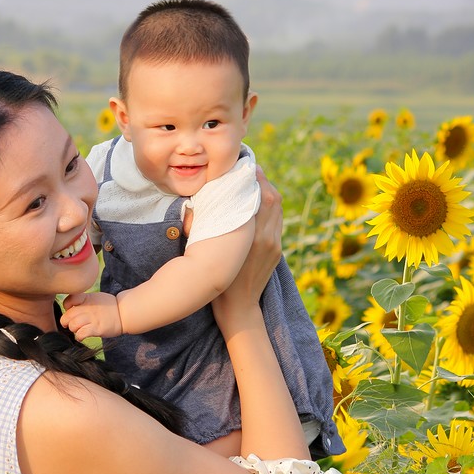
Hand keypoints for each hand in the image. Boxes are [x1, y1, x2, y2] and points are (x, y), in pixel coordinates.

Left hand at [61, 292, 123, 339]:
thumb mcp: (95, 297)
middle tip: (72, 324)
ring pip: (73, 326)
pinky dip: (79, 337)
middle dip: (67, 322)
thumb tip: (69, 307)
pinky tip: (82, 336)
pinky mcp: (97, 328)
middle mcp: (88, 308)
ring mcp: (92, 318)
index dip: (67, 307)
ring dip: (74, 330)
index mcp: (86, 298)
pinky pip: (81, 334)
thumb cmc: (109, 306)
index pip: (68, 301)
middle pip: (68, 316)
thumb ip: (82, 300)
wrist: (124, 313)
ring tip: (79, 330)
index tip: (71, 310)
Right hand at [212, 166, 281, 326]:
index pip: (262, 197)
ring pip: (278, 209)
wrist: (240, 309)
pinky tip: (257, 203)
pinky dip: (270, 207)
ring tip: (253, 182)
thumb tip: (196, 203)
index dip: (257, 178)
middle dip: (263, 181)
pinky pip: (277, 221)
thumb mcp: (209, 253)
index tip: (246, 165)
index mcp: (254, 237)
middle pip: (274, 199)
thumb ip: (206, 227)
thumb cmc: (218, 282)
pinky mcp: (278, 250)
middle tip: (249, 168)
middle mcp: (269, 239)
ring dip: (268, 192)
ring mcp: (276, 245)